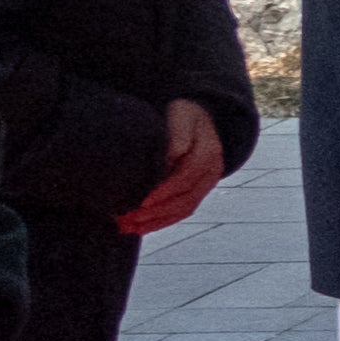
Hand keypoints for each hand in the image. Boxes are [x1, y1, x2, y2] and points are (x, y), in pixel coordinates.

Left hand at [127, 96, 224, 232]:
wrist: (200, 116)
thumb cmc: (183, 114)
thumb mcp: (181, 115)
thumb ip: (178, 135)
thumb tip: (171, 157)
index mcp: (208, 153)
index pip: (185, 179)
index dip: (163, 192)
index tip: (141, 202)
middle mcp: (212, 172)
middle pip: (184, 200)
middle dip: (155, 213)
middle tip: (127, 219)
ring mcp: (208, 184)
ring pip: (183, 210)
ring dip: (155, 222)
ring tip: (128, 227)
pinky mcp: (200, 191)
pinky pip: (183, 211)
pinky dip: (162, 222)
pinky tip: (142, 227)